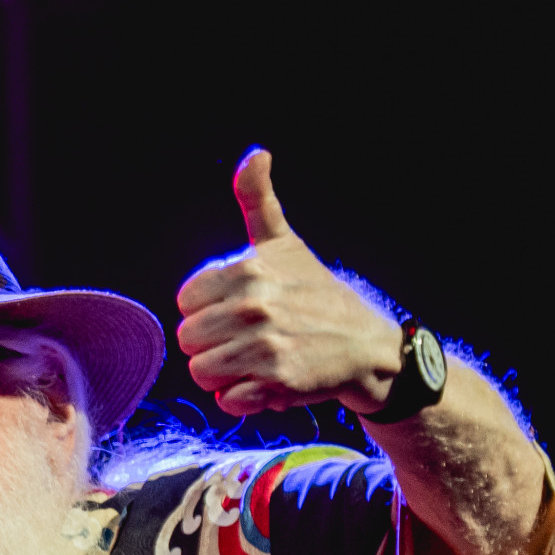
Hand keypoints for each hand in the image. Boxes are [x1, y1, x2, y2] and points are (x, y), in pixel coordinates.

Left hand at [175, 149, 404, 417]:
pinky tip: (270, 383)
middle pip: (189, 339)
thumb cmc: (318, 295)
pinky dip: (244, 399)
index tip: (238, 310)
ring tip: (258, 361)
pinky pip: (227, 400)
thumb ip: (258, 201)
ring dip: (226, 375)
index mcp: (247, 269)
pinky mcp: (277, 381)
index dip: (208, 310)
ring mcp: (265, 344)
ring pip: (201, 372)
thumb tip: (256, 154)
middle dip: (213, 345)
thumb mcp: (285, 244)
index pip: (186, 301)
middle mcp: (253, 304)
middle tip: (249, 340)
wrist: (369, 347)